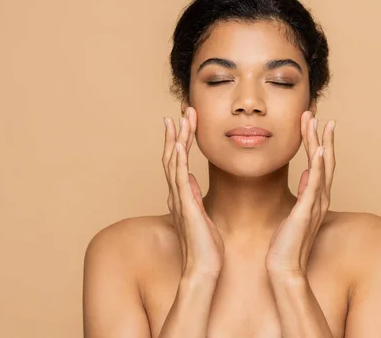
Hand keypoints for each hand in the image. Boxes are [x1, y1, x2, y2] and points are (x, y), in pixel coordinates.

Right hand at [163, 107, 224, 277]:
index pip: (179, 162)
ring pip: (175, 163)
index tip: (185, 122)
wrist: (204, 269)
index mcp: (182, 196)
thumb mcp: (202, 216)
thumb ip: (194, 198)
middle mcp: (177, 195)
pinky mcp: (186, 207)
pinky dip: (179, 160)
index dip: (181, 141)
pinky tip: (180, 145)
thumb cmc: (206, 247)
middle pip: (174, 157)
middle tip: (183, 111)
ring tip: (180, 119)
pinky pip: (180, 179)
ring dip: (177, 140)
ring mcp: (180, 200)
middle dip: (178, 133)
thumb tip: (191, 181)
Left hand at [265, 111, 335, 277]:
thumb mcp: (294, 214)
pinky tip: (319, 151)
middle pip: (324, 160)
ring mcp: (314, 205)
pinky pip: (314, 186)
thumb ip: (303, 194)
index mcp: (315, 198)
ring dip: (320, 143)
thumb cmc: (285, 244)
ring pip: (321, 167)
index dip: (318, 142)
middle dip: (320, 136)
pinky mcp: (305, 213)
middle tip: (315, 113)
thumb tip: (306, 175)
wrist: (284, 269)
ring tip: (317, 122)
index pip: (319, 164)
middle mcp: (319, 199)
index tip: (313, 122)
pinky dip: (318, 168)